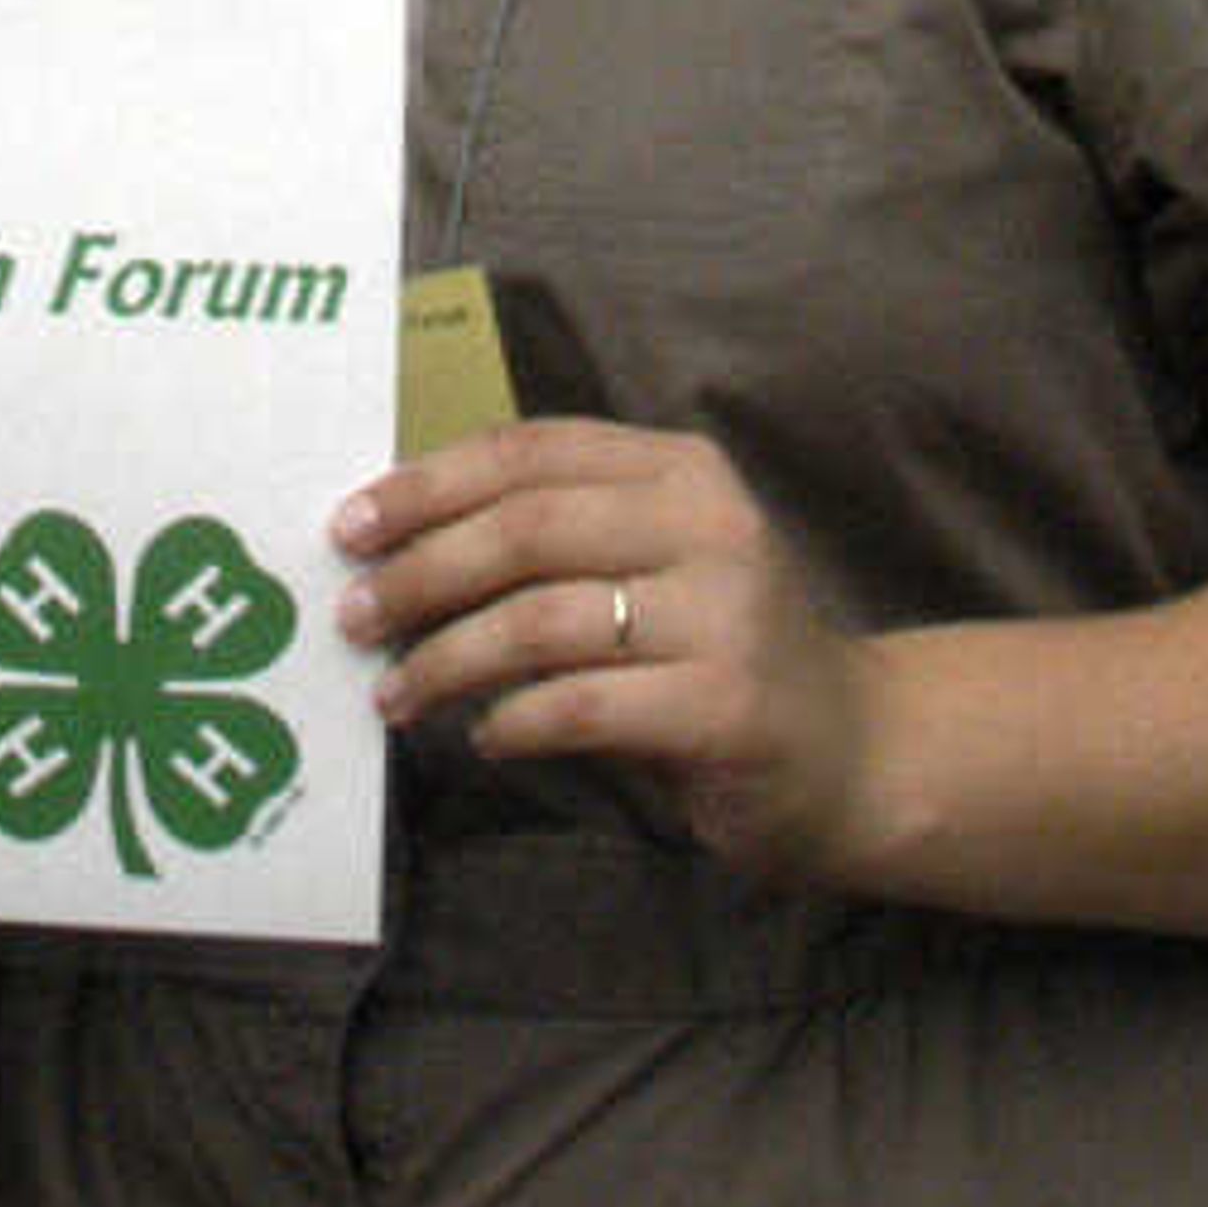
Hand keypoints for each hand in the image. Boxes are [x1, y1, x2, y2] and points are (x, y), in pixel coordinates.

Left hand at [332, 411, 885, 889]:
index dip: (428, 483)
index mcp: (681, 470)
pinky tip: (486, 738)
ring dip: (447, 658)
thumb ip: (556, 540)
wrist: (855, 755)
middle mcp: (710, 526)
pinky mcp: (727, 706)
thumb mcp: (650, 565)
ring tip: (395, 693)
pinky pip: (582, 706)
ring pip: (540, 619)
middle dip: (420, 571)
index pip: (529, 452)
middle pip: (524, 529)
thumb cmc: (718, 654)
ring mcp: (725, 615)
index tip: (352, 524)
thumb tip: (400, 541)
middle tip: (353, 614)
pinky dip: (514, 722)